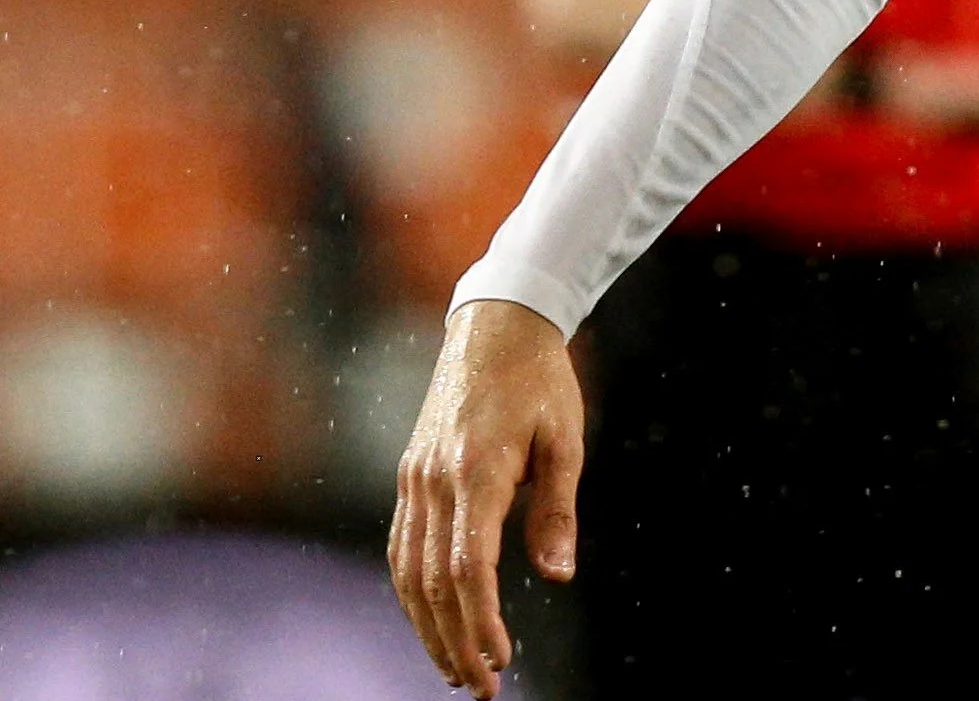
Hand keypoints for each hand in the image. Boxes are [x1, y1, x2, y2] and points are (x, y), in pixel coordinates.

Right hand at [390, 299, 584, 697]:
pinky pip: (402, 546)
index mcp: (476, 472)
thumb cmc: (541, 381)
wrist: (495, 325)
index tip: (500, 661)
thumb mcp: (565, 441)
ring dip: (427, 626)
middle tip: (480, 686)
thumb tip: (558, 576)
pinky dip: (412, 592)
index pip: (470, 568)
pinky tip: (432, 618)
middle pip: (433, 582)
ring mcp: (413, 479)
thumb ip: (557, 511)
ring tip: (455, 668)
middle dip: (453, 641)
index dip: (481, 622)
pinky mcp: (409, 476)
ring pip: (407, 571)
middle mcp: (433, 481)